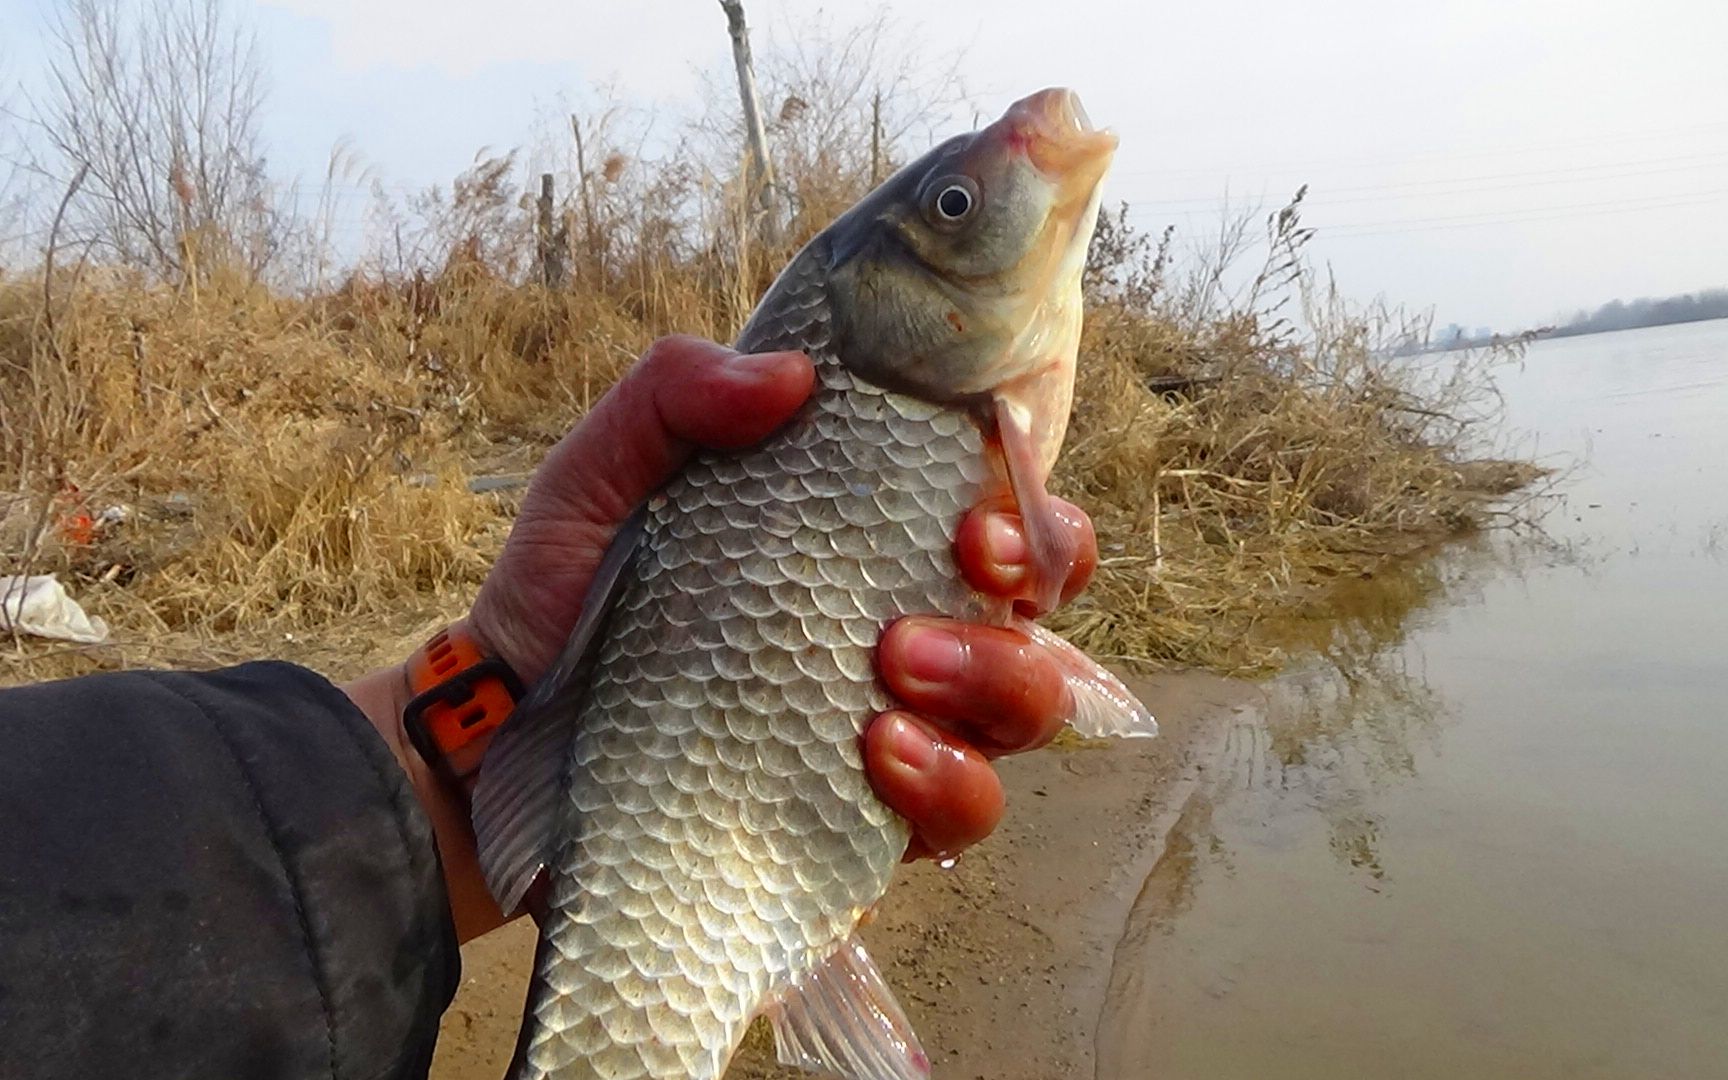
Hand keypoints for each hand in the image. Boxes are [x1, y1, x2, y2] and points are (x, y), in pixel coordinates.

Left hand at [348, 336, 1097, 940]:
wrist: (493, 738)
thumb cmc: (560, 593)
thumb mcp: (602, 473)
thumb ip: (674, 395)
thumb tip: (792, 378)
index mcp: (862, 544)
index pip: (1002, 518)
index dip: (1031, 514)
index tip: (975, 516)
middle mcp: (901, 633)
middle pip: (1039, 616)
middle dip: (1017, 608)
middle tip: (913, 617)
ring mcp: (893, 730)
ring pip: (1024, 715)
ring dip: (993, 689)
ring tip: (890, 687)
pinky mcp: (863, 821)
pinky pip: (960, 815)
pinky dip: (947, 787)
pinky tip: (878, 760)